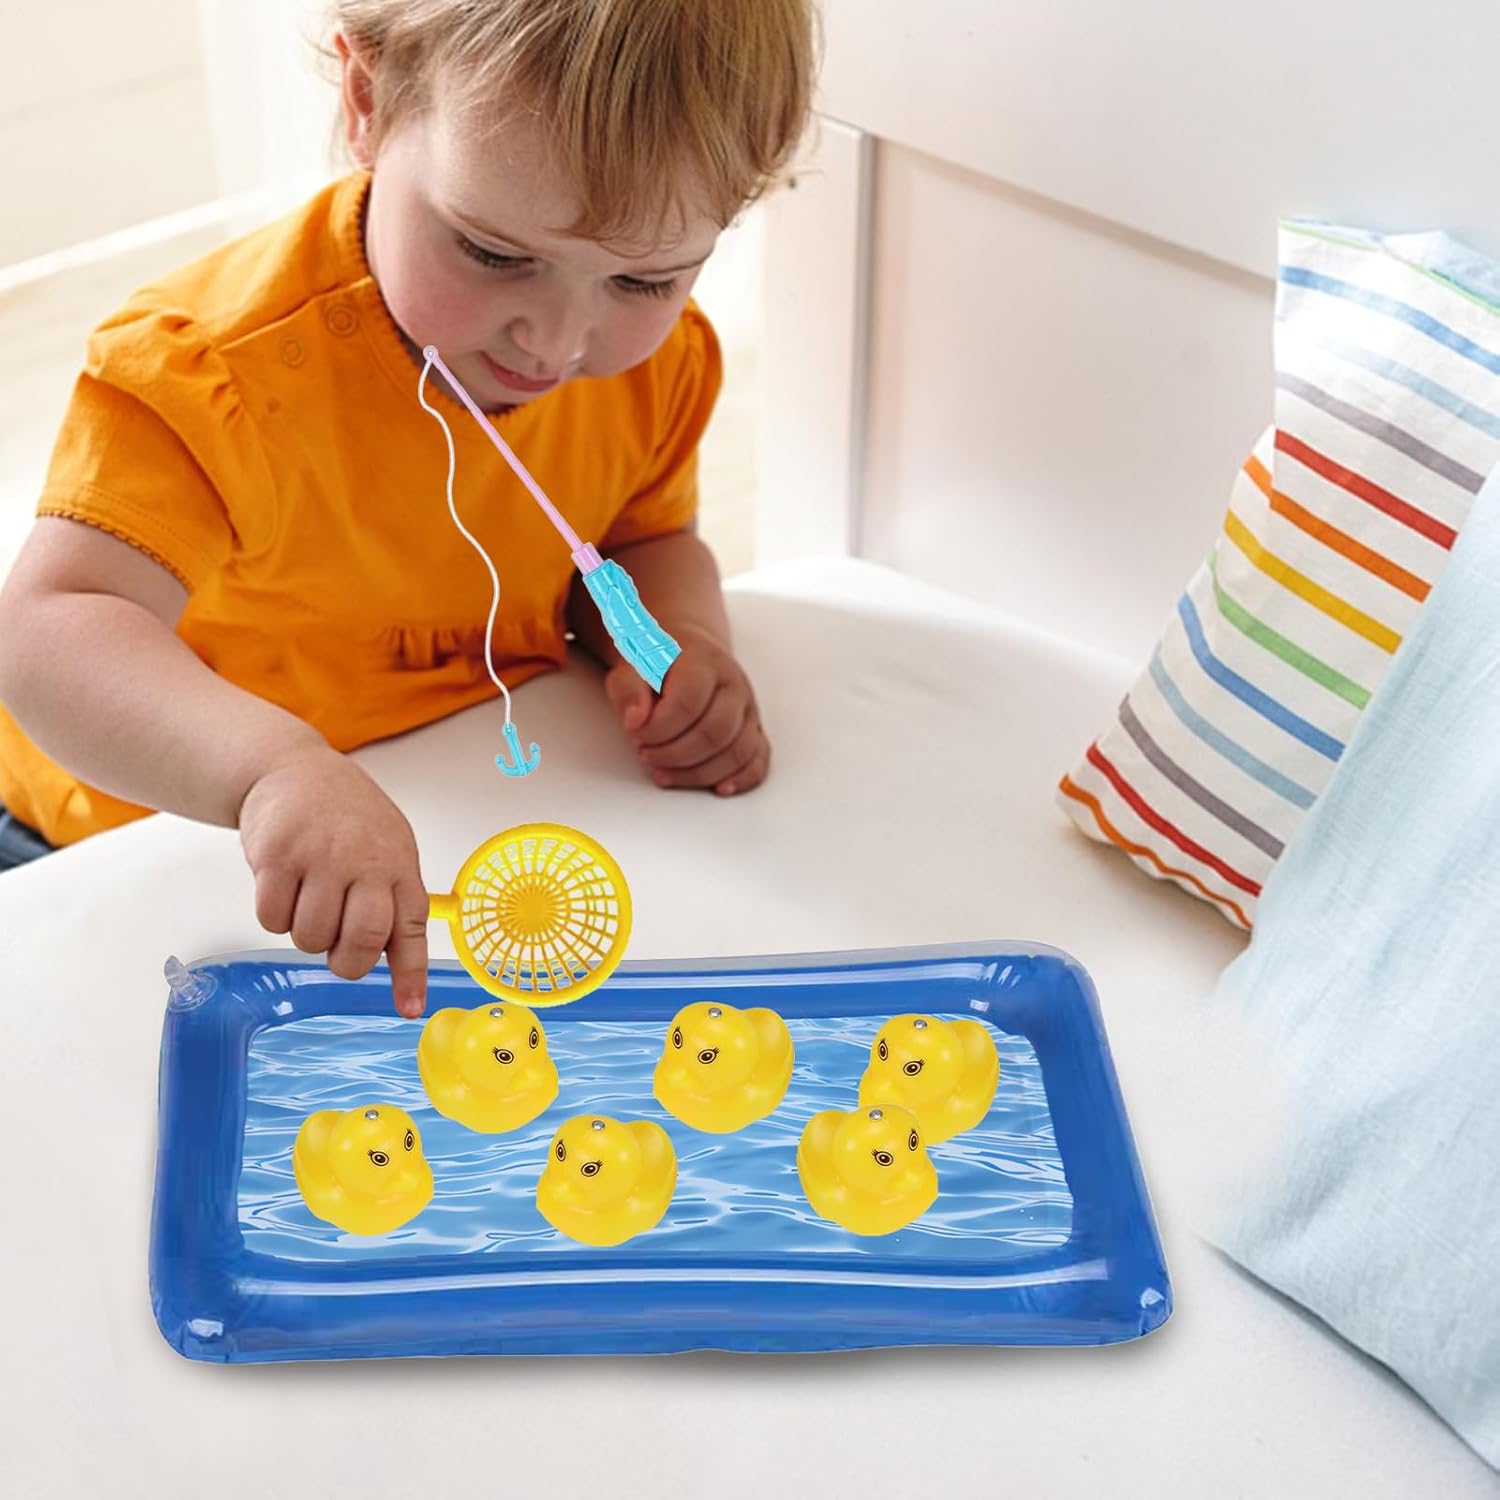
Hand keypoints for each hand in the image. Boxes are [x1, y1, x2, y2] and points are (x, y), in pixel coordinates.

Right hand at [238, 747, 429, 1016]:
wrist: (292, 770)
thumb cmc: (345, 818)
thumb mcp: (387, 849)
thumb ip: (392, 901)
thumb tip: (398, 968)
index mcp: (399, 865)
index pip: (412, 929)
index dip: (410, 976)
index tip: (409, 1010)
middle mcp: (366, 862)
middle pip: (361, 942)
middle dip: (345, 961)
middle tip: (335, 947)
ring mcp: (322, 858)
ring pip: (310, 938)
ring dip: (305, 934)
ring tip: (308, 899)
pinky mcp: (278, 856)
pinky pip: (272, 919)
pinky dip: (273, 915)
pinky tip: (283, 885)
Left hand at [605, 625, 769, 794]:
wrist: (684, 652)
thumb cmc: (656, 661)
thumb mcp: (631, 664)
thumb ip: (628, 689)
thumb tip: (635, 721)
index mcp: (704, 662)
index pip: (688, 704)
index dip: (658, 729)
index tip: (634, 735)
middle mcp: (733, 684)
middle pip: (715, 733)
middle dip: (675, 755)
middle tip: (645, 755)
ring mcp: (747, 709)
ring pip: (737, 752)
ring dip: (698, 773)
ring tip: (663, 773)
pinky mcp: (753, 729)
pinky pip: (758, 759)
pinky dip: (741, 778)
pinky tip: (718, 789)